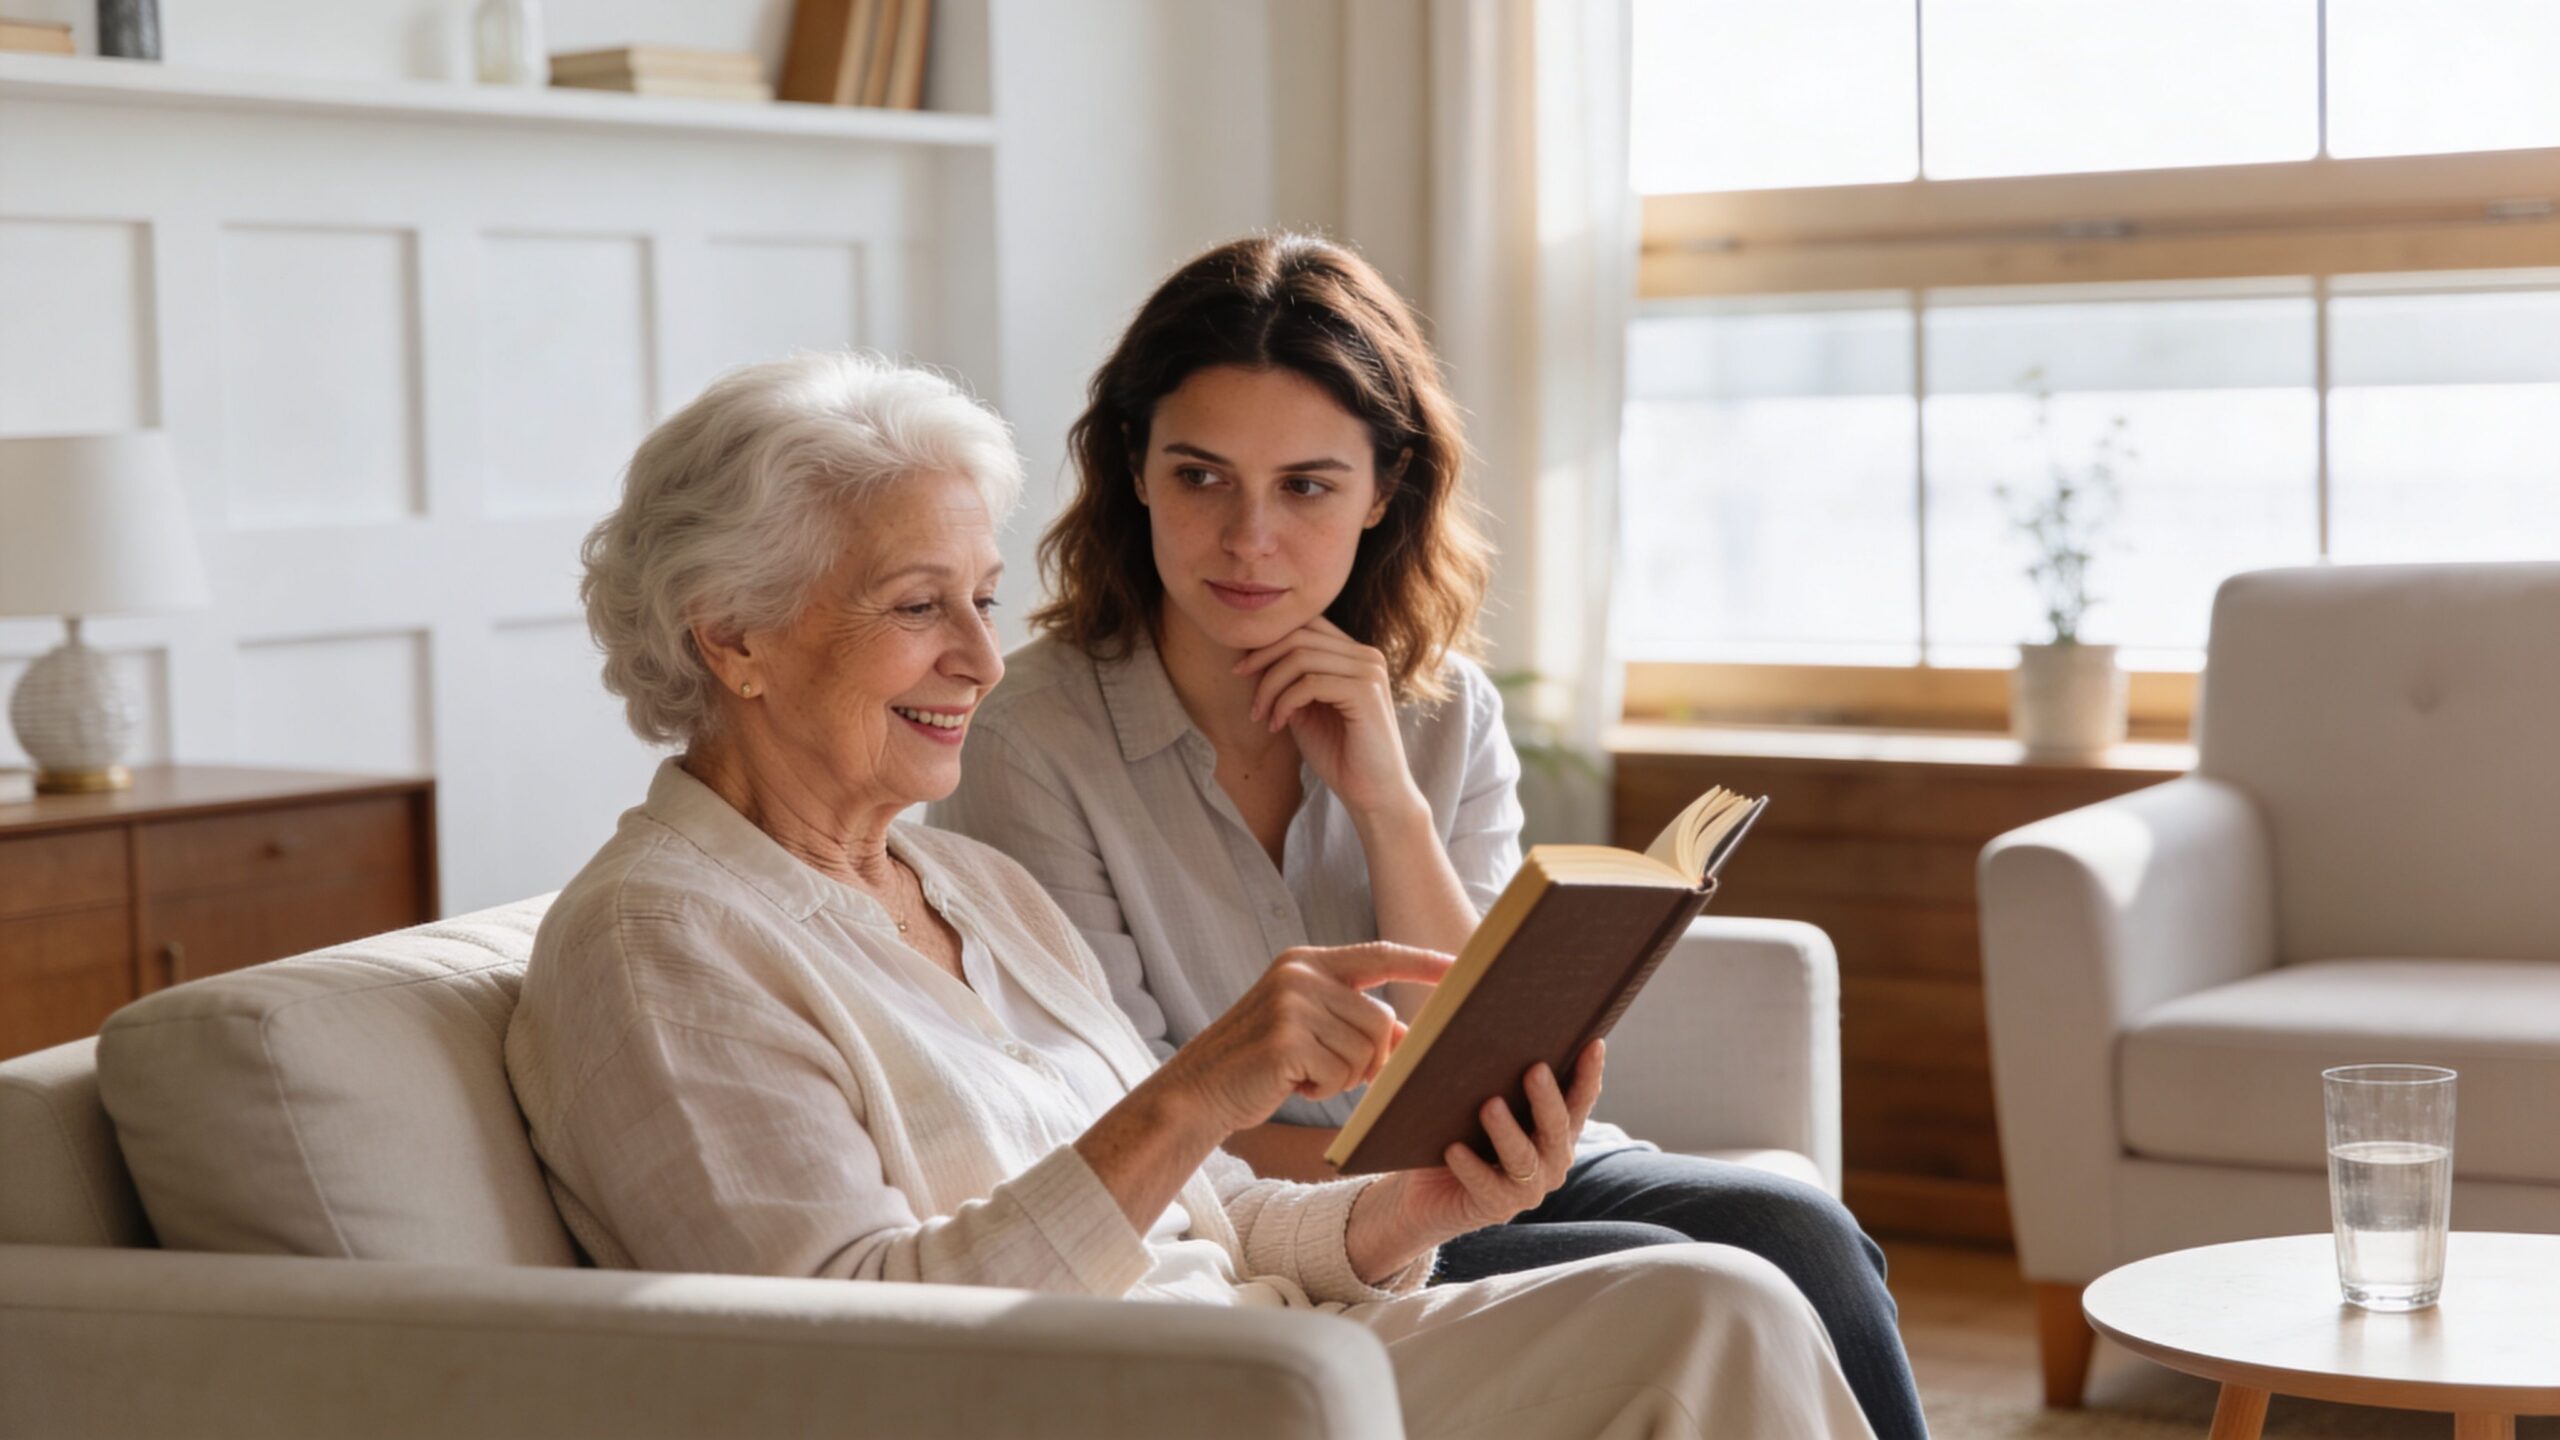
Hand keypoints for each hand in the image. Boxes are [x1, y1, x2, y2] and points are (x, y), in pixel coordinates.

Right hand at [1155, 942, 1455, 1137]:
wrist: (1198, 1090)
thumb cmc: (1260, 1064)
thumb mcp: (1309, 1030)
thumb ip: (1356, 1022)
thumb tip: (1412, 1036)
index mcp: (1308, 963)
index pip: (1380, 955)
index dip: (1423, 963)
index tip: (1460, 967)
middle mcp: (1301, 974)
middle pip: (1381, 1018)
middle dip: (1368, 1057)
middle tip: (1327, 1070)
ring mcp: (1291, 1003)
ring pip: (1365, 1049)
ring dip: (1343, 1076)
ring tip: (1304, 1074)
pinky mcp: (1286, 1037)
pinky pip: (1341, 1071)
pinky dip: (1324, 1089)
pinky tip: (1293, 1084)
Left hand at [1234, 619, 1418, 819]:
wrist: (1373, 794)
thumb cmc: (1339, 755)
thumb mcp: (1306, 709)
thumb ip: (1290, 679)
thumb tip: (1255, 655)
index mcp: (1355, 654)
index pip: (1306, 623)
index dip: (1268, 640)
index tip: (1241, 669)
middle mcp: (1367, 655)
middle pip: (1300, 635)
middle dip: (1261, 660)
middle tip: (1241, 685)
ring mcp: (1369, 671)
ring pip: (1301, 657)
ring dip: (1270, 686)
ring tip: (1260, 715)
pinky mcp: (1366, 693)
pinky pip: (1310, 683)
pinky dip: (1284, 703)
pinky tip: (1278, 726)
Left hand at [1346, 1041, 1605, 1279]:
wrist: (1423, 1193)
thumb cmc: (1453, 1133)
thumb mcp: (1470, 1100)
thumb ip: (1473, 1068)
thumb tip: (1441, 1020)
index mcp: (1553, 1129)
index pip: (1579, 1099)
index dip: (1589, 1073)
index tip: (1594, 1043)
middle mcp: (1550, 1160)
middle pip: (1556, 1128)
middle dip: (1547, 1098)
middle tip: (1534, 1068)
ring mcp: (1527, 1188)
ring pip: (1524, 1159)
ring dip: (1508, 1131)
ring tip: (1489, 1106)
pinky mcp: (1496, 1207)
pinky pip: (1486, 1186)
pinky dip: (1471, 1166)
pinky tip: (1453, 1148)